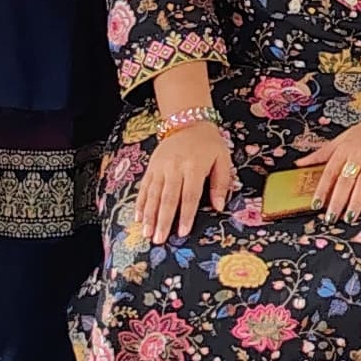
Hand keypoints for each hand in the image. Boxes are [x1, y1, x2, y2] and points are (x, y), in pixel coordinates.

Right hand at [128, 118, 236, 245]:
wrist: (188, 122)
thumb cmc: (208, 144)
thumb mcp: (222, 159)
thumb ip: (221, 183)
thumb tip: (219, 206)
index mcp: (194, 166)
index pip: (190, 195)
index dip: (186, 214)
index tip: (182, 232)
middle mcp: (175, 167)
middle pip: (168, 198)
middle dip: (163, 220)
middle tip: (159, 239)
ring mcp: (160, 167)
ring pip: (153, 194)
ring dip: (149, 215)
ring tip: (147, 233)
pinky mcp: (151, 167)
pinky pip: (144, 187)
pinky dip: (140, 203)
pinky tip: (138, 217)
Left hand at [300, 108, 360, 219]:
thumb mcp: (342, 138)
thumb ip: (322, 153)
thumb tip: (299, 163)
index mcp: (344, 149)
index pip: (330, 172)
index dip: (322, 189)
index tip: (316, 205)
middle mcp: (358, 154)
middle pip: (346, 180)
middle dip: (337, 201)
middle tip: (331, 217)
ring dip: (357, 200)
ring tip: (350, 216)